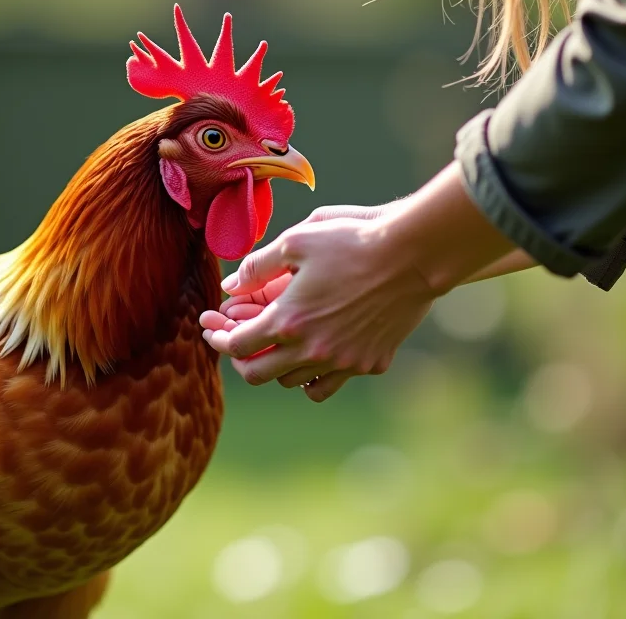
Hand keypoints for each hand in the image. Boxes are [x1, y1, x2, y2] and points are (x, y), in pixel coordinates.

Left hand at [199, 163, 516, 401]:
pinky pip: (329, 384)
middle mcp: (312, 350)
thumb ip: (257, 266)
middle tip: (237, 339)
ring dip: (275, 365)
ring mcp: (342, 362)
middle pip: (257, 373)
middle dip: (240, 357)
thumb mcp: (296, 240)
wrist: (413, 256)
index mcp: (288, 320)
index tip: (211, 325)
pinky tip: (311, 355)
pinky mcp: (369, 364)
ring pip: (291, 383)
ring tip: (274, 344)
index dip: (217, 336)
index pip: (236, 344)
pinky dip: (312, 376)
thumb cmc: (353, 240)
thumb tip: (231, 285)